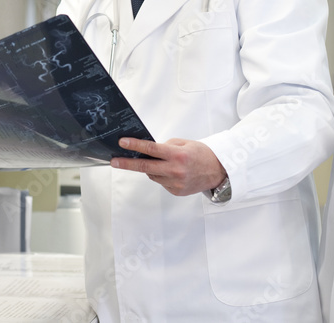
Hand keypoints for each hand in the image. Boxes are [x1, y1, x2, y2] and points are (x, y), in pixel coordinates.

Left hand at [111, 137, 226, 196]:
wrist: (219, 171)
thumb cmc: (202, 154)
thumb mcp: (184, 144)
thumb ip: (165, 146)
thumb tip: (148, 150)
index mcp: (177, 155)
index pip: (151, 149)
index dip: (135, 145)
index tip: (122, 143)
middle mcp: (175, 170)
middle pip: (145, 166)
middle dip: (127, 163)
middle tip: (114, 161)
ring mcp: (175, 183)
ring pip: (152, 175)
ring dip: (150, 168)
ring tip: (161, 162)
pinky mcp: (176, 191)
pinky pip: (161, 182)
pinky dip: (161, 175)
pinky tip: (171, 171)